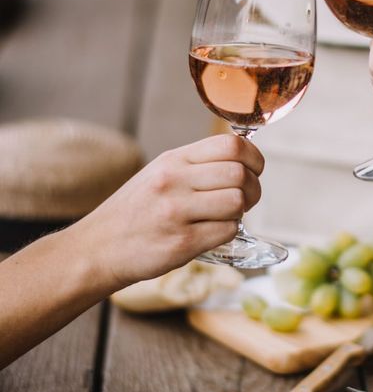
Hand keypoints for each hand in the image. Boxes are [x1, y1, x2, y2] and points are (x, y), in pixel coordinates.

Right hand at [75, 134, 263, 292]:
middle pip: (239, 174)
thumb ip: (197, 165)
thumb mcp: (159, 173)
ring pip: (237, 202)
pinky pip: (227, 231)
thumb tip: (243, 161)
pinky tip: (212, 233)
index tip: (254, 170)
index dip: (253, 157)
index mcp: (173, 160)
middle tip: (245, 199)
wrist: (98, 248)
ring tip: (226, 216)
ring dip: (241, 212)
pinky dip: (228, 232)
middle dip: (252, 188)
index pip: (231, 144)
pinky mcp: (181, 242)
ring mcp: (177, 212)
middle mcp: (174, 181)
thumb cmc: (135, 211)